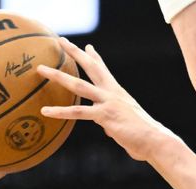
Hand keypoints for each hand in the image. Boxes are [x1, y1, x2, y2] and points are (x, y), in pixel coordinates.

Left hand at [37, 38, 176, 161]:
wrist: (156, 141)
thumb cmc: (143, 137)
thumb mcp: (125, 125)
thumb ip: (112, 123)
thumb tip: (105, 127)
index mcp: (118, 93)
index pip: (104, 71)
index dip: (95, 58)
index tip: (88, 47)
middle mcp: (112, 93)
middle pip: (91, 67)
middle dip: (75, 52)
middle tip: (61, 40)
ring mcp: (108, 102)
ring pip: (78, 85)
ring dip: (58, 76)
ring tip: (40, 69)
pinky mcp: (104, 115)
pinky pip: (78, 112)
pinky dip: (60, 111)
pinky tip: (46, 110)